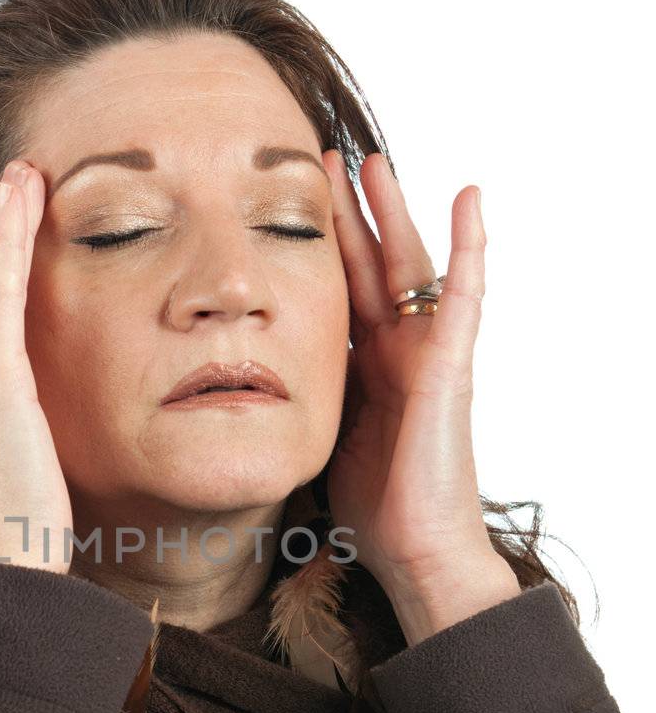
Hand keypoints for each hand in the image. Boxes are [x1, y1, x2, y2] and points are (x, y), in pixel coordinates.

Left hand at [321, 148, 500, 602]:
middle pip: (371, 266)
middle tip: (325, 160)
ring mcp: (427, 354)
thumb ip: (301, 399)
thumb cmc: (374, 511)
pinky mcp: (452, 365)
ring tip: (374, 160)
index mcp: (366, 368)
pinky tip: (468, 197)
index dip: (319, 246)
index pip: (339, 291)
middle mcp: (398, 352)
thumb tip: (243, 384)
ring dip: (393, 211)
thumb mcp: (320, 437)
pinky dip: (469, 245)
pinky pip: (463, 294)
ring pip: (410, 266)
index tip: (290, 203)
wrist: (414, 552)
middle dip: (349, 214)